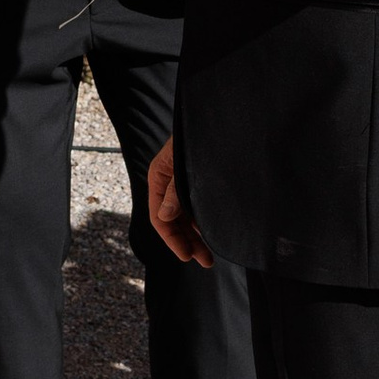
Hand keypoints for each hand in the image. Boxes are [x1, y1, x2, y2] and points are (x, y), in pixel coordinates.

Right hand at [147, 136, 210, 267]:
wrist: (220, 117)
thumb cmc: (201, 136)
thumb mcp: (186, 163)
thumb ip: (175, 191)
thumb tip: (164, 217)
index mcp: (158, 176)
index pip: (159, 216)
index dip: (172, 238)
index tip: (187, 255)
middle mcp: (168, 182)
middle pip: (173, 221)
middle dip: (188, 242)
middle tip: (205, 261)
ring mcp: (183, 183)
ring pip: (186, 217)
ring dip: (196, 236)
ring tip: (210, 256)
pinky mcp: (197, 182)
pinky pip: (196, 208)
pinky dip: (203, 223)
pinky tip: (213, 234)